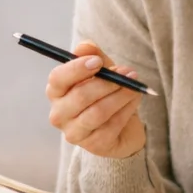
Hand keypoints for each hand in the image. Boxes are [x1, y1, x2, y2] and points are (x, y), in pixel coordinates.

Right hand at [45, 40, 146, 158]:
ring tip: (135, 87)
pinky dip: (127, 110)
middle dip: (108, 83)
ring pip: (98, 112)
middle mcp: (59, 114)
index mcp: (56, 92)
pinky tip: (135, 100)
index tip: (98, 62)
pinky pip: (112, 126)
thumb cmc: (106, 94)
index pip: (57, 79)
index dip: (77, 69)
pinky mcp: (93, 146)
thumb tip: (85, 46)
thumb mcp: (102, 71)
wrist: (122, 127)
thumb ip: (94, 57)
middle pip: (80, 96)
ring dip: (121, 96)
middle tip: (128, 72)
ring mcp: (74, 133)